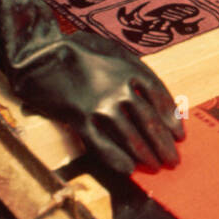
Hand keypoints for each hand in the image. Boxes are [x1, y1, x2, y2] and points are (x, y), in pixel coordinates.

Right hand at [16, 31, 183, 174]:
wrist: (39, 54)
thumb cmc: (77, 49)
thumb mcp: (113, 51)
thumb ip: (135, 71)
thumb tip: (156, 98)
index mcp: (130, 70)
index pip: (161, 100)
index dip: (172, 120)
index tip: (179, 135)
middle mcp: (119, 89)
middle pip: (150, 123)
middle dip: (164, 145)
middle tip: (173, 160)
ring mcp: (99, 106)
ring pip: (131, 138)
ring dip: (146, 156)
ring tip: (156, 167)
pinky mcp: (79, 119)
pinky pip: (102, 145)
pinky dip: (117, 159)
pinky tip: (128, 169)